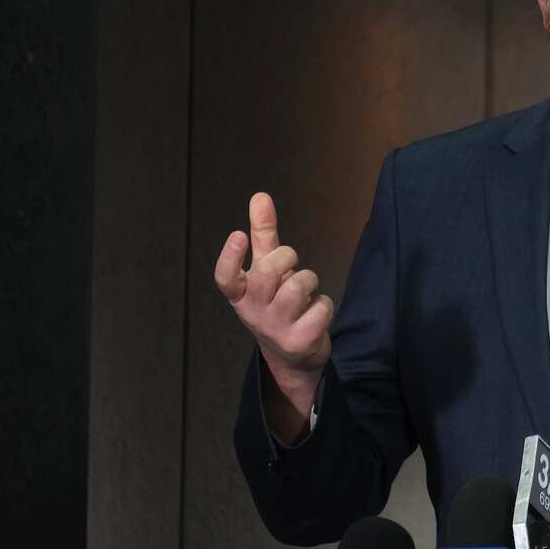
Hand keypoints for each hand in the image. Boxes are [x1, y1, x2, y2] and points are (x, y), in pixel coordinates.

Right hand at [214, 192, 332, 431]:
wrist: (292, 354)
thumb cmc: (276, 301)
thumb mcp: (267, 269)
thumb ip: (263, 234)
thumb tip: (260, 196)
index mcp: (240, 294)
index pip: (225, 278)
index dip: (230, 257)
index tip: (238, 234)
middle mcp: (252, 312)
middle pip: (266, 274)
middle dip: (286, 258)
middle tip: (292, 262)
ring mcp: (275, 329)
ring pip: (296, 288)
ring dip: (309, 280)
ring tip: (307, 290)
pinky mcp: (299, 341)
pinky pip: (320, 308)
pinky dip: (324, 304)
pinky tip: (316, 311)